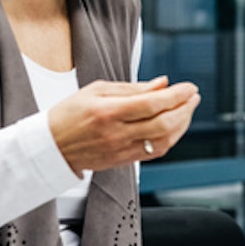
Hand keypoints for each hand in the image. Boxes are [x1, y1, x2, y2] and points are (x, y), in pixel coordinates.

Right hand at [48, 76, 200, 172]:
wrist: (51, 147)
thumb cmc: (70, 114)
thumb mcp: (97, 91)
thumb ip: (132, 88)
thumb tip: (163, 83)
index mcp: (107, 112)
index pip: (151, 104)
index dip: (176, 95)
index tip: (189, 87)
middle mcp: (116, 134)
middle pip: (163, 124)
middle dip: (185, 109)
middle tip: (193, 96)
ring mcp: (121, 150)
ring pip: (163, 140)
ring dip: (182, 124)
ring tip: (187, 109)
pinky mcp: (124, 161)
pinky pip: (155, 151)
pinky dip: (171, 138)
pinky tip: (175, 126)